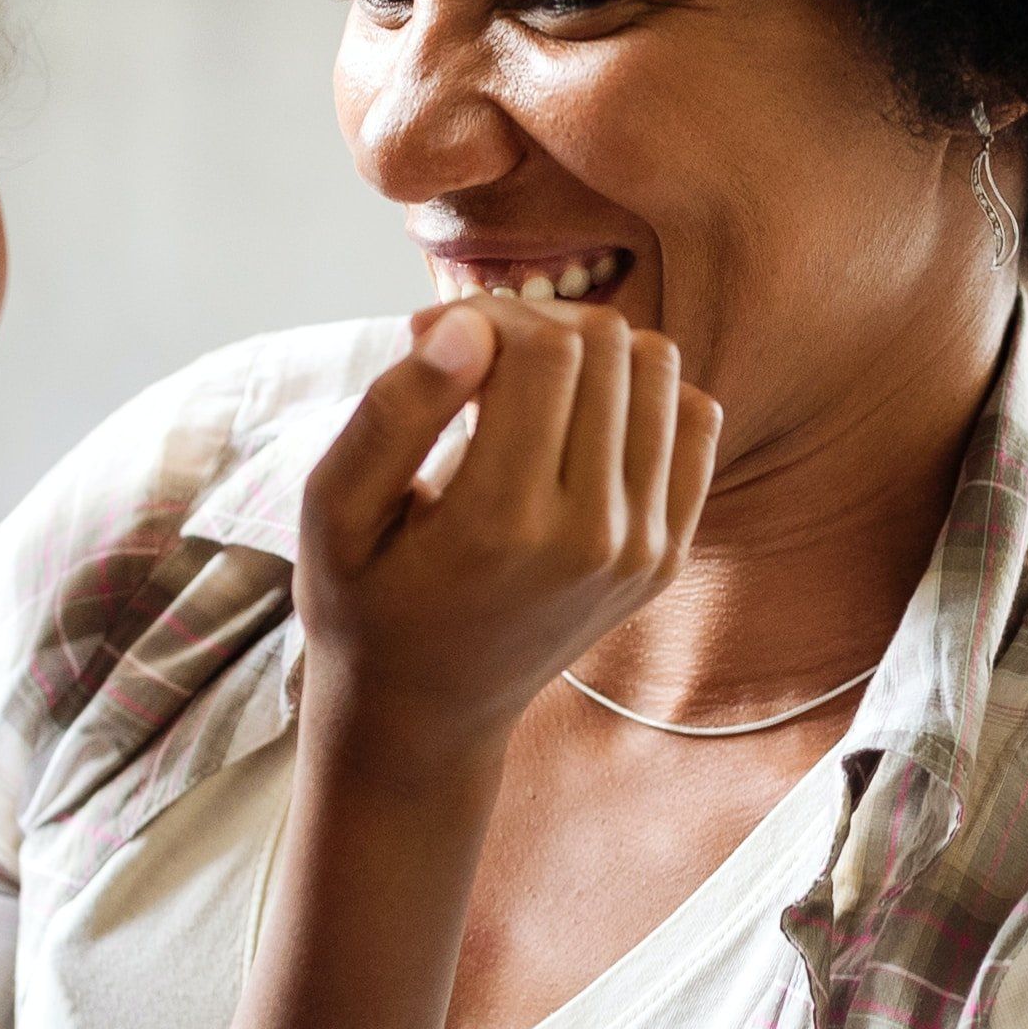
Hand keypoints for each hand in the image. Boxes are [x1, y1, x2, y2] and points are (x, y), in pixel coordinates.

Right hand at [296, 300, 719, 758]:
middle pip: (609, 346)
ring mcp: (644, 552)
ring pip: (660, 369)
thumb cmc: (365, 600)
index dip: (491, 314)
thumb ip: (394, 411)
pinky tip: (574, 425)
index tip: (438, 340)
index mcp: (504, 525)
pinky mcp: (669, 556)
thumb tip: (467, 323)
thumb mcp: (333, 512)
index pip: (547, 348)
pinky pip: (694, 421)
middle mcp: (593, 539)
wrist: (427, 714)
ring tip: (524, 390)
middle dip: (537, 324)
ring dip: (591, 354)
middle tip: (476, 357)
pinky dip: (640, 397)